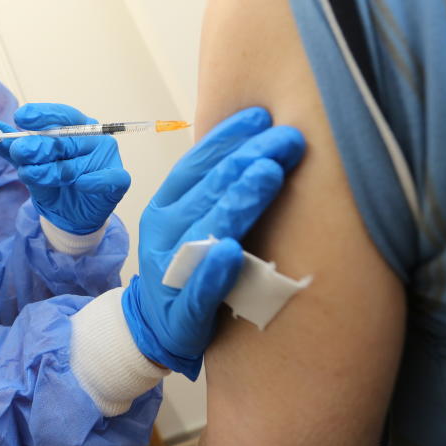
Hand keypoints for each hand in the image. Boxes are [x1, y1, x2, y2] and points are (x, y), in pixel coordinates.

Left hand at [0, 103, 130, 234]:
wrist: (70, 215)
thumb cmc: (53, 181)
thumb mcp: (27, 162)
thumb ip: (7, 144)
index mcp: (76, 126)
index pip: (61, 114)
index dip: (42, 115)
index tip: (20, 117)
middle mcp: (94, 138)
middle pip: (65, 140)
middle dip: (39, 146)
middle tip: (19, 151)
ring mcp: (108, 158)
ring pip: (76, 164)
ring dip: (51, 171)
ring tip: (28, 175)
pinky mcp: (118, 180)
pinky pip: (107, 178)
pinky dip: (94, 181)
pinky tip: (81, 183)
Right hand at [121, 107, 304, 378]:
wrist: (157, 329)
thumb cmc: (188, 266)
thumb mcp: (192, 220)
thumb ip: (216, 189)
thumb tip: (260, 144)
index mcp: (165, 206)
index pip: (195, 164)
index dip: (227, 138)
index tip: (262, 116)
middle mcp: (163, 232)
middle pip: (207, 189)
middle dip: (249, 158)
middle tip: (288, 138)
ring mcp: (170, 271)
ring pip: (205, 231)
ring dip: (237, 201)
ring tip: (267, 174)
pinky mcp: (182, 314)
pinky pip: (198, 290)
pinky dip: (214, 271)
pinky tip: (233, 253)